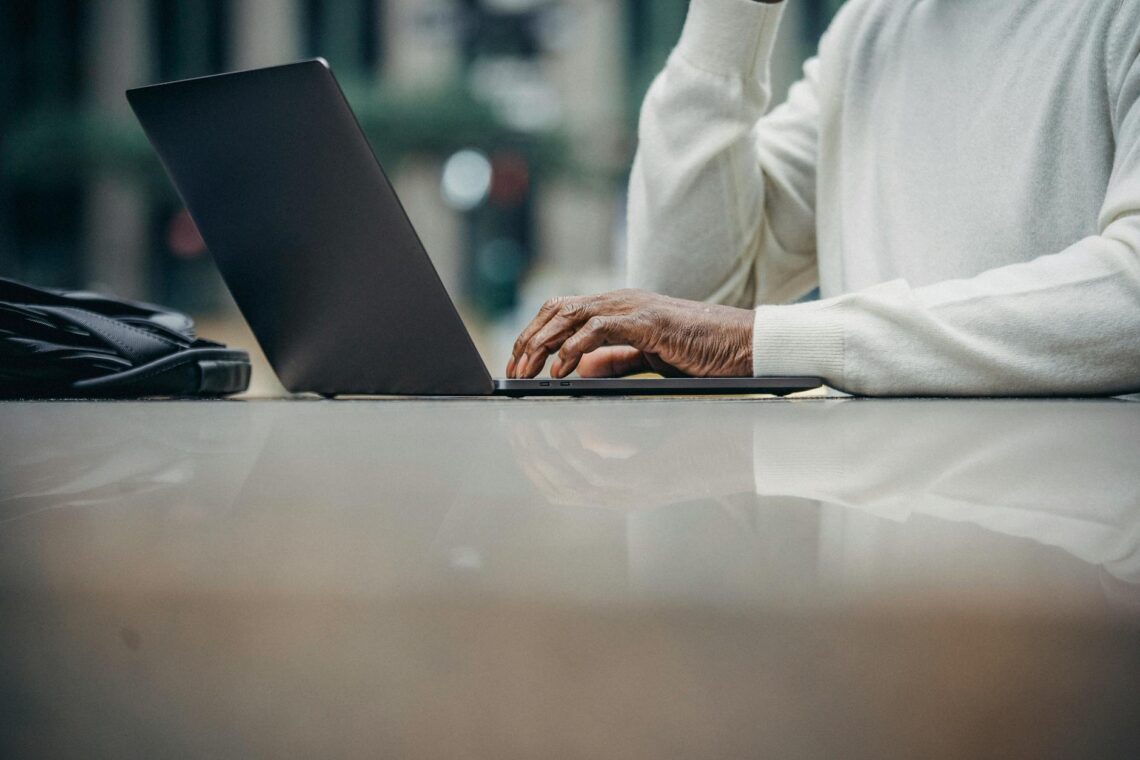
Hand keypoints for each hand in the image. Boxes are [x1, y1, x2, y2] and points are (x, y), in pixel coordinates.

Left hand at [506, 289, 753, 378]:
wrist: (745, 346)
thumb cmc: (703, 352)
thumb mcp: (649, 358)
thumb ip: (615, 360)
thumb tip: (579, 369)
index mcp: (620, 308)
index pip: (562, 310)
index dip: (535, 334)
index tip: (518, 362)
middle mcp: (622, 301)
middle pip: (557, 310)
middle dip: (528, 340)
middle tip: (513, 371)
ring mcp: (635, 307)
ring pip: (570, 315)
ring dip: (542, 345)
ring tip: (527, 372)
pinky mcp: (649, 321)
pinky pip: (599, 329)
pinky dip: (573, 351)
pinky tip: (561, 372)